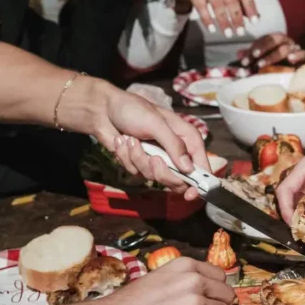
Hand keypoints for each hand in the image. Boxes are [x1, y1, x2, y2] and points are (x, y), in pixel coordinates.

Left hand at [94, 88, 208, 201]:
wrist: (104, 110)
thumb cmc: (133, 110)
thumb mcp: (156, 124)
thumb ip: (174, 146)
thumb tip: (189, 169)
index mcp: (187, 138)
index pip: (201, 166)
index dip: (200, 183)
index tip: (190, 194)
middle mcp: (175, 151)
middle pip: (178, 179)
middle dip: (162, 171)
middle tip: (152, 158)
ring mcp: (157, 159)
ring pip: (154, 177)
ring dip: (138, 159)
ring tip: (131, 140)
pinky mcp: (139, 163)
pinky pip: (136, 173)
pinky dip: (127, 158)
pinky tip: (122, 142)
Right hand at [97, 257, 235, 304]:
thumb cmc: (134, 303)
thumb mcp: (162, 279)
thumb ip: (186, 280)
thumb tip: (209, 289)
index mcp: (185, 265)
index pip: (221, 275)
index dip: (216, 289)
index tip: (209, 297)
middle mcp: (194, 279)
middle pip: (226, 294)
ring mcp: (195, 301)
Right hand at [174, 0, 258, 36]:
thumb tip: (257, 16)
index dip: (250, 8)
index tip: (254, 21)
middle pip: (231, 0)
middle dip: (237, 18)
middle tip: (240, 32)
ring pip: (217, 5)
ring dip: (223, 21)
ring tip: (228, 33)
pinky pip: (201, 7)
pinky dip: (207, 19)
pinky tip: (212, 29)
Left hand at [237, 33, 304, 68]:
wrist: (300, 69)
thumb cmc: (281, 64)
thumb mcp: (264, 60)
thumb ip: (252, 57)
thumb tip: (239, 54)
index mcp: (275, 40)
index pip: (262, 40)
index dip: (252, 50)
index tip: (243, 62)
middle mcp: (285, 42)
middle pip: (273, 40)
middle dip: (261, 48)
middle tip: (253, 58)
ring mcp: (295, 49)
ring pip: (284, 48)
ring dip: (272, 57)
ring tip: (261, 64)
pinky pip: (302, 54)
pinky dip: (296, 55)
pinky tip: (290, 59)